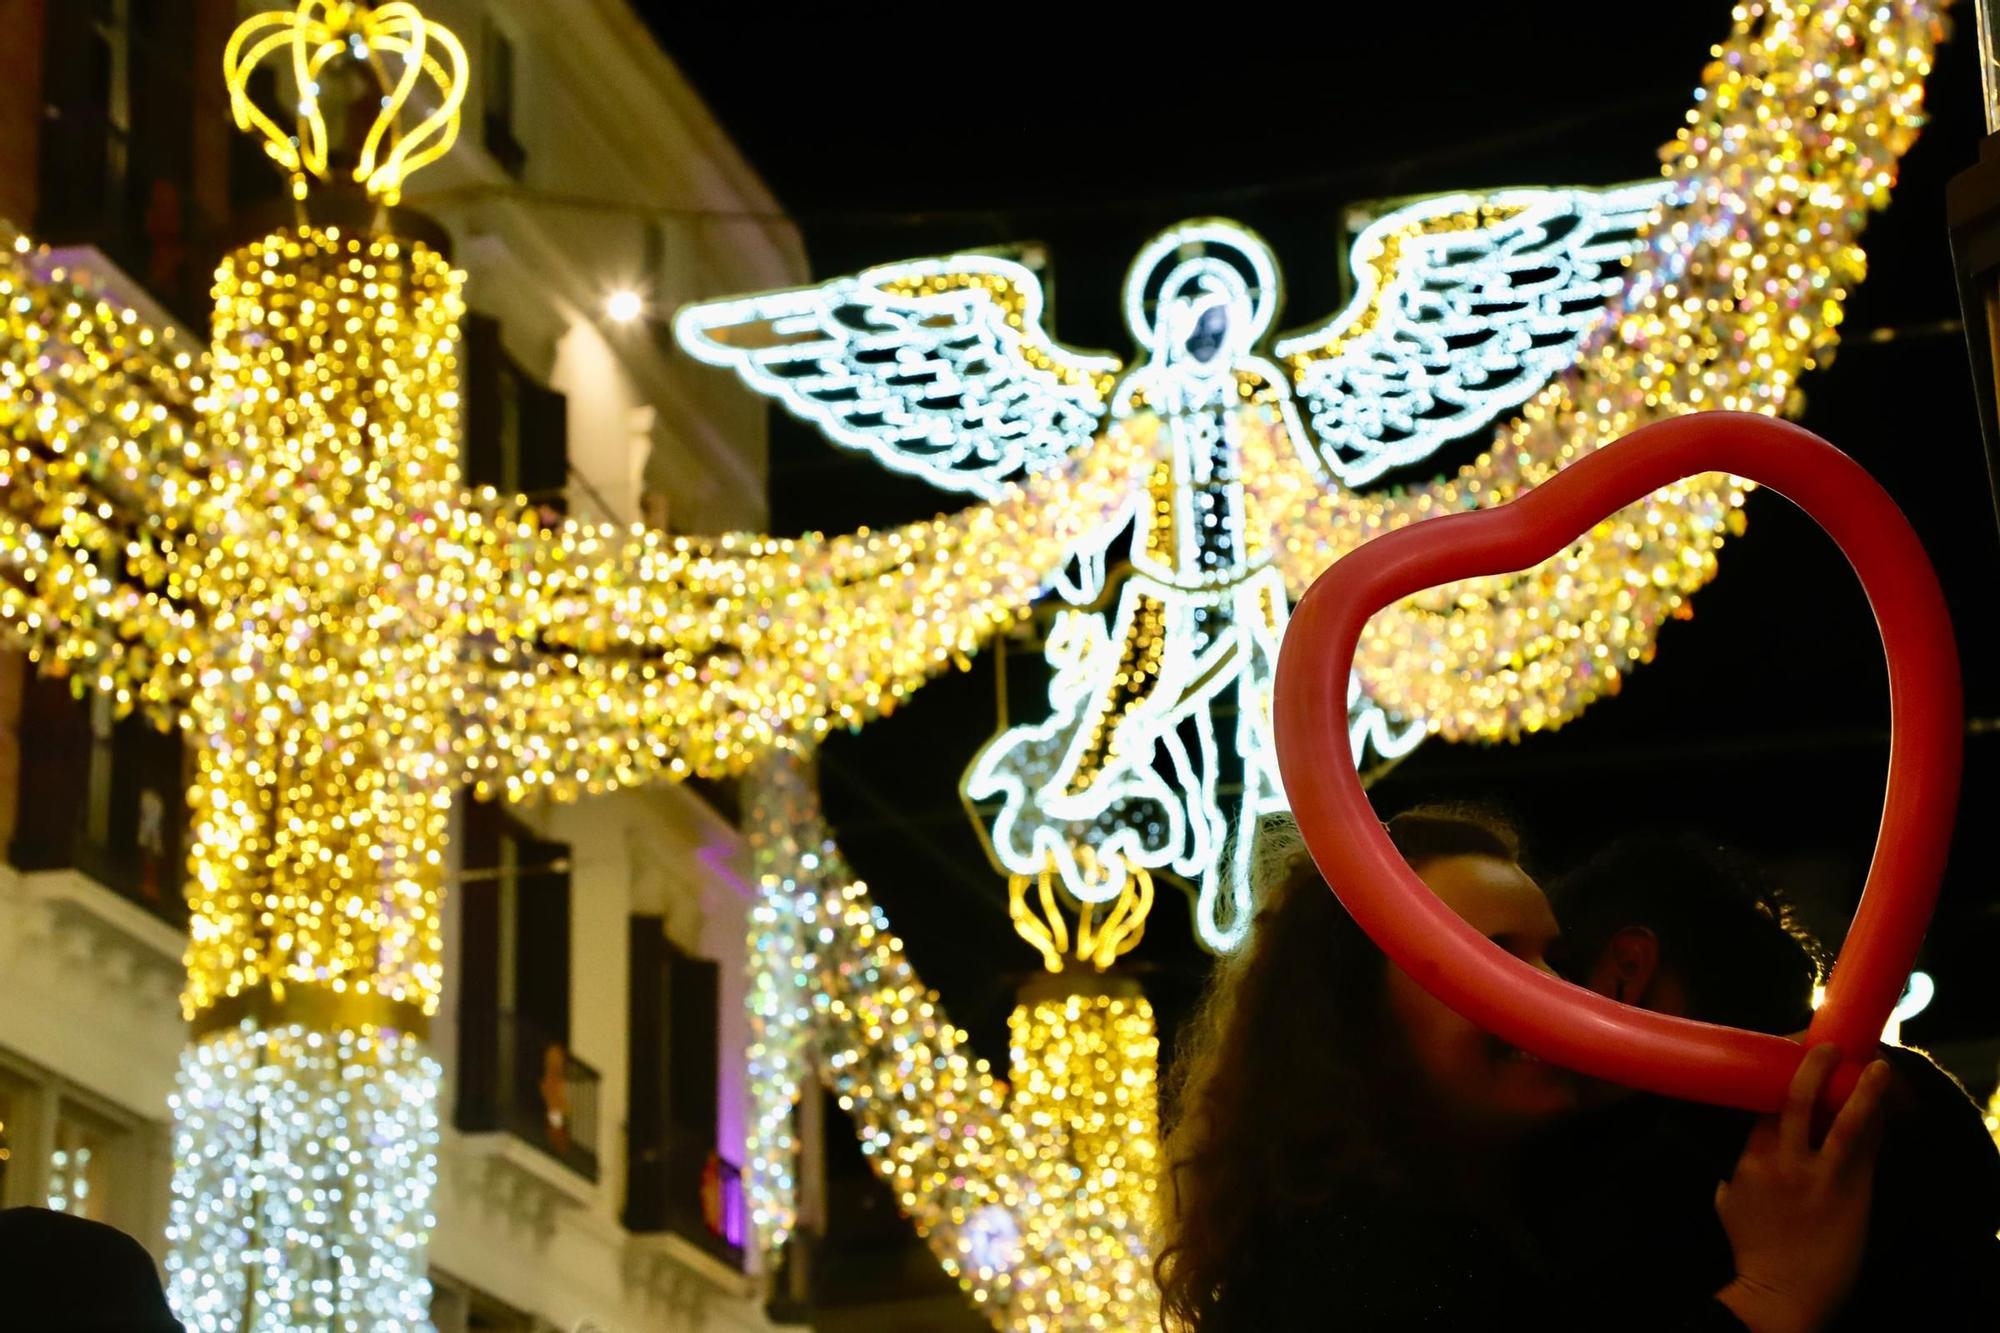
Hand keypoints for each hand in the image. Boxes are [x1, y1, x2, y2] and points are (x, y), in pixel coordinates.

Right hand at [1713, 1045, 1890, 1332]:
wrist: (1782, 1291)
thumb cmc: (1752, 1247)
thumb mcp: (1728, 1200)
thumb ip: (1737, 1169)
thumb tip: (1743, 1151)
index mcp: (1750, 1159)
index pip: (1766, 1106)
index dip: (1780, 1077)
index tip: (1790, 1056)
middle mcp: (1783, 1160)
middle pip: (1798, 1100)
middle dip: (1813, 1067)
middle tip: (1827, 1046)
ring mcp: (1820, 1177)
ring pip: (1843, 1121)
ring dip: (1861, 1090)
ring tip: (1876, 1066)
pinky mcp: (1852, 1194)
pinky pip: (1868, 1150)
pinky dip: (1876, 1125)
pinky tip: (1886, 1108)